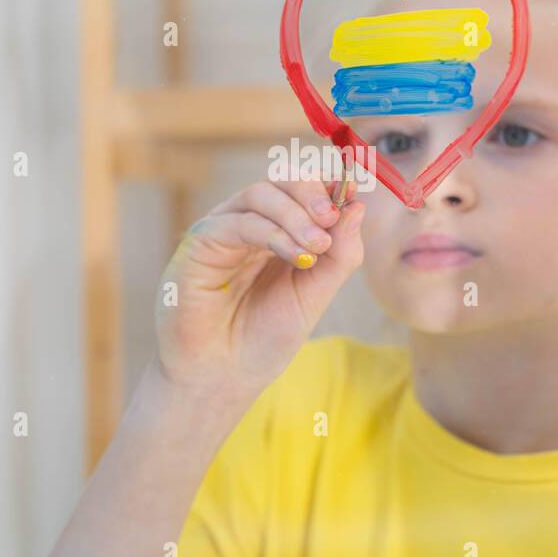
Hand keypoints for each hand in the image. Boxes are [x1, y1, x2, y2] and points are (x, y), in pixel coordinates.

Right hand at [153, 172, 364, 400]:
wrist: (223, 375)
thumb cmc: (264, 337)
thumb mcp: (315, 294)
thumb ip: (339, 253)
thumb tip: (357, 205)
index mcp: (277, 230)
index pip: (303, 190)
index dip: (328, 186)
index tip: (353, 191)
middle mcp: (248, 223)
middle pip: (281, 181)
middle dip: (312, 193)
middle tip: (332, 218)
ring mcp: (223, 229)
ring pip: (260, 194)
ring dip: (296, 214)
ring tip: (317, 245)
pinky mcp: (200, 242)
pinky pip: (239, 222)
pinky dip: (273, 232)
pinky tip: (297, 255)